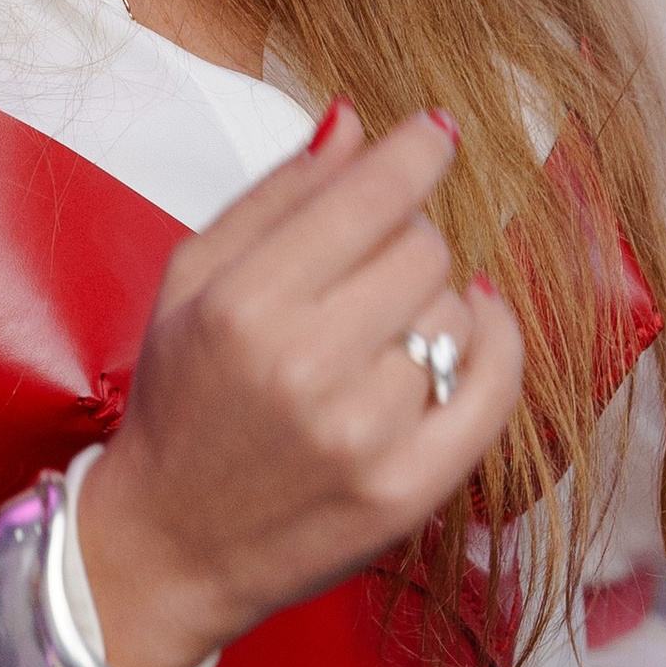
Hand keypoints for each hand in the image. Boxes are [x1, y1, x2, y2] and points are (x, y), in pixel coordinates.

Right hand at [75, 106, 523, 666]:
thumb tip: (353, 122)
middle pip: (423, 247)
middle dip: (405, 241)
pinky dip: (495, 344)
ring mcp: (363, 435)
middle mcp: (304, 368)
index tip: (436, 135)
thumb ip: (274, 197)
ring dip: (430, 307)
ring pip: (456, 312)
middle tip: (368, 271)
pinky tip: (466, 332)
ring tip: (378, 335)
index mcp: (243, 305)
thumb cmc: (180, 402)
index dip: (417, 152)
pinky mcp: (407, 490)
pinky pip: (493, 385)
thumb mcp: (190, 281)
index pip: (370, 197)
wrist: (171, 544)